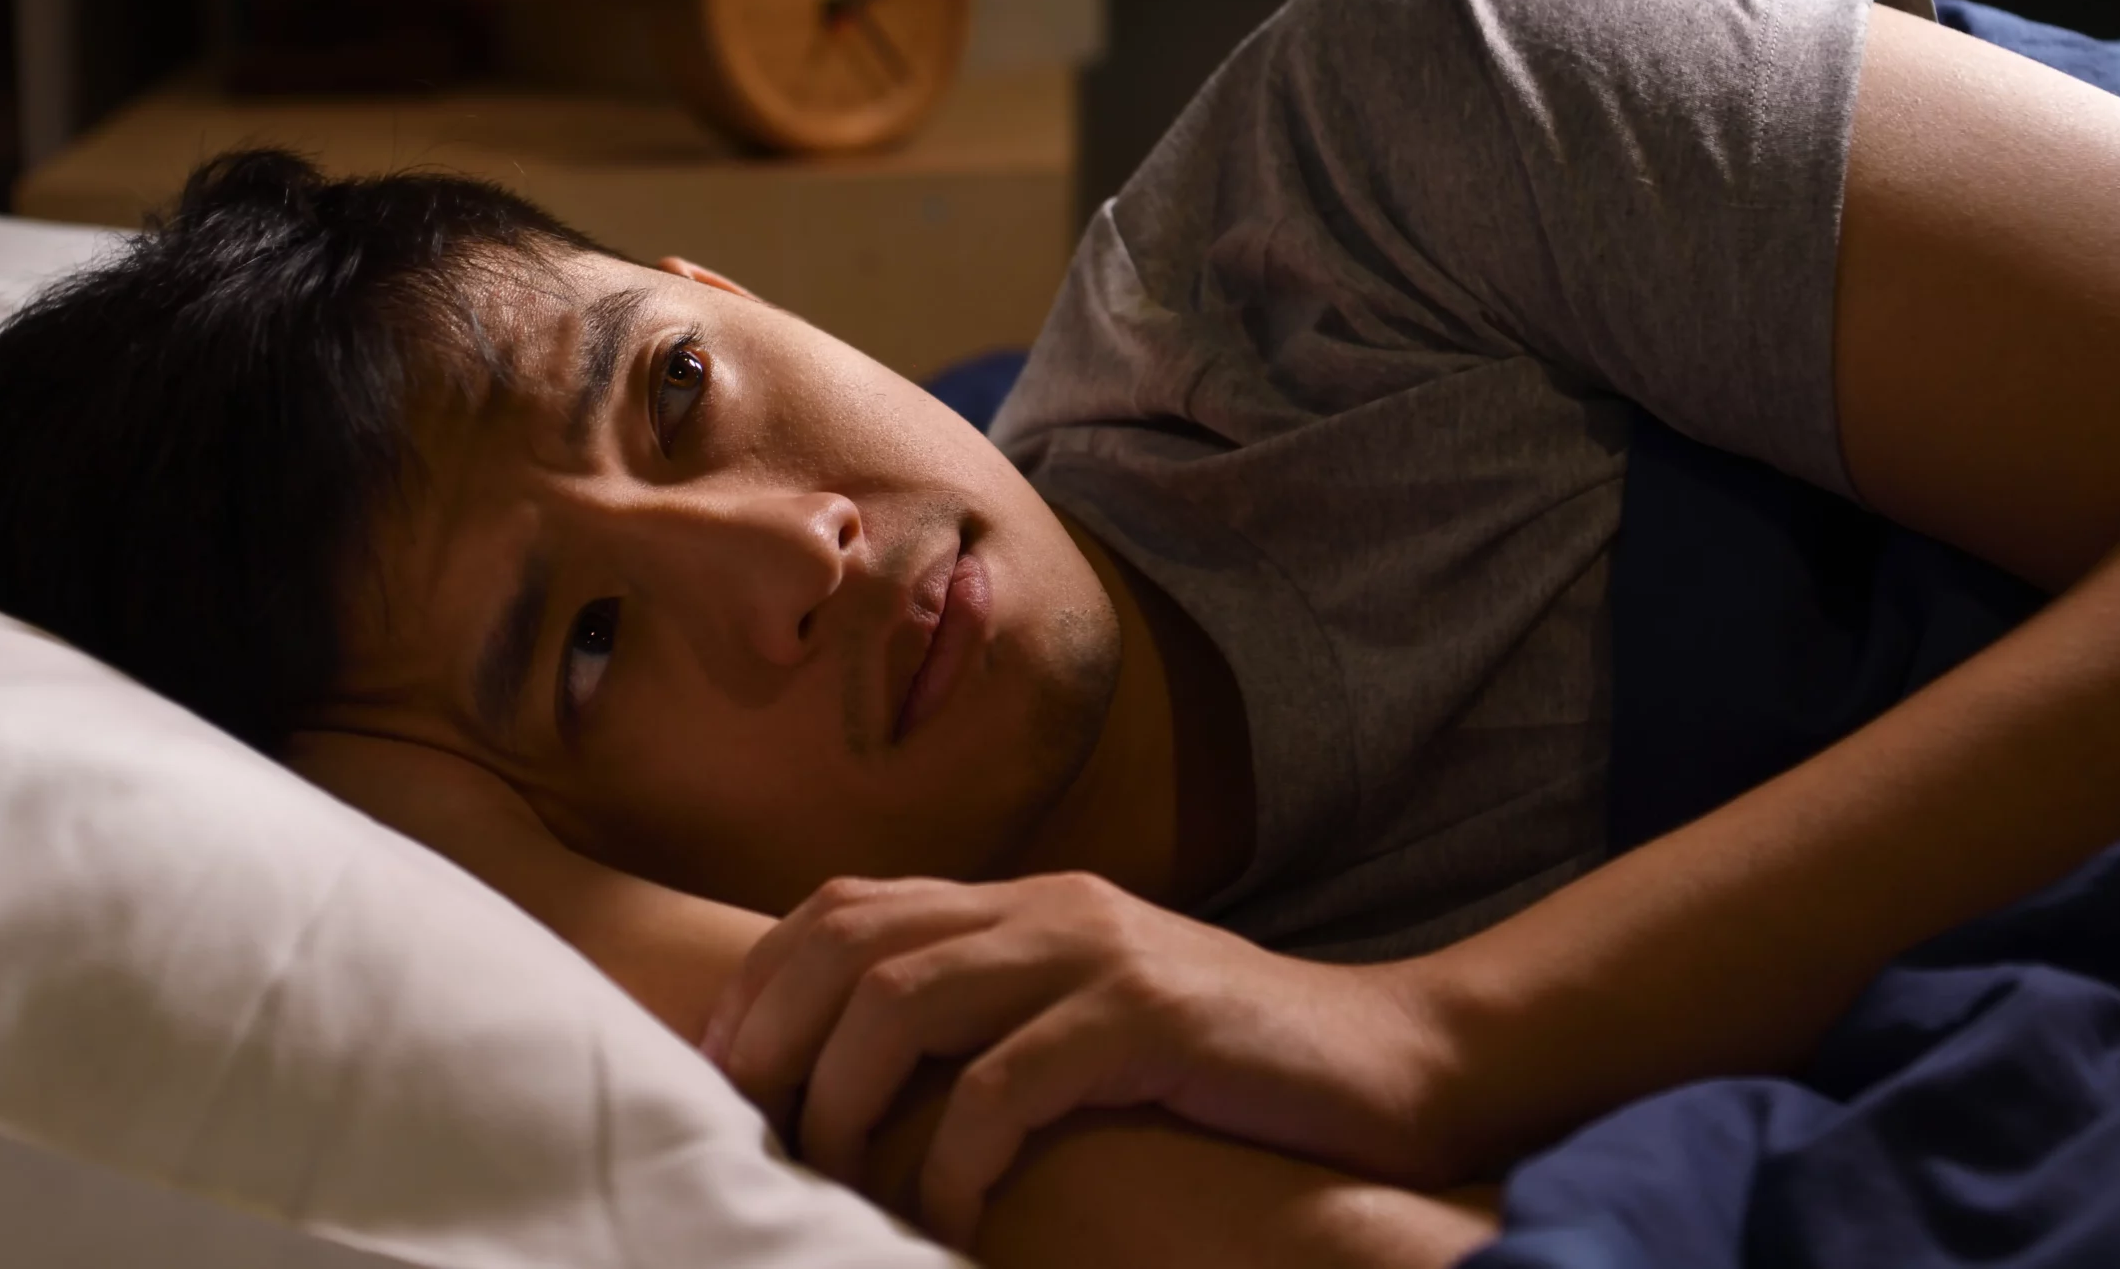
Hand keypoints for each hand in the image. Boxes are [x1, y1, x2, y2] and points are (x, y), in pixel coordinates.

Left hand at [698, 872, 1457, 1246]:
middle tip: (745, 1131)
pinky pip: (1005, 1084)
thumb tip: (874, 1087)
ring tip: (832, 1181)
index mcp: (1028, 902)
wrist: (1398, 1062)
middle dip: (772, 1034)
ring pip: (906, 998)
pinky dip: (952, 1157)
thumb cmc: (1236, 1067)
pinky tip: (947, 1217)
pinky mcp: (1150, 1021)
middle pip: (853, 936)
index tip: (721, 1074)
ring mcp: (1100, 956)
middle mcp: (1051, 909)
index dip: (763, 981)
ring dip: (843, 1100)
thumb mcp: (1100, 1014)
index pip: (848, 903)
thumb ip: (1005, 1016)